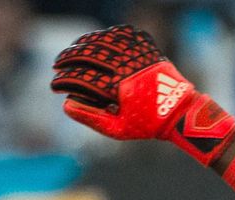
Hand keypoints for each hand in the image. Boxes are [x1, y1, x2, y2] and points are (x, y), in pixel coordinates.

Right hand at [51, 25, 234, 165]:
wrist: (180, 114)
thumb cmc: (148, 124)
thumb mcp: (118, 129)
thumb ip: (91, 118)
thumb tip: (65, 106)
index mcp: (118, 88)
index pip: (82, 78)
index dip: (64, 80)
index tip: (54, 84)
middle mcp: (128, 68)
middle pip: (90, 53)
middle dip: (69, 57)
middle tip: (57, 62)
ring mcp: (140, 57)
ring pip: (107, 39)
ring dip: (87, 41)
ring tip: (75, 47)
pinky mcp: (150, 51)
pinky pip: (128, 34)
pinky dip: (112, 34)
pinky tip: (102, 37)